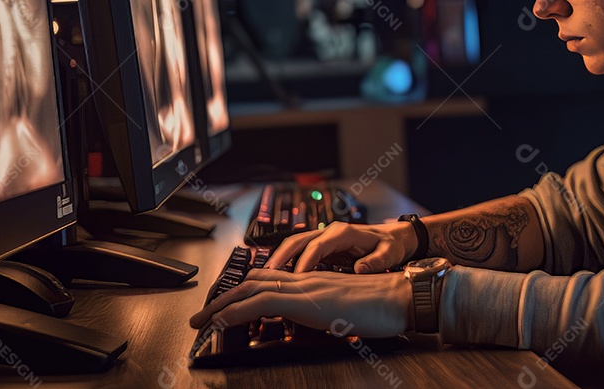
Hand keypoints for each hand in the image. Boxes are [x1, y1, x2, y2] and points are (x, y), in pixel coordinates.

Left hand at [189, 268, 410, 337]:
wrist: (400, 297)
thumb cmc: (383, 306)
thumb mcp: (347, 310)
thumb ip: (328, 312)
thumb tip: (319, 325)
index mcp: (314, 281)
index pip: (270, 279)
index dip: (244, 291)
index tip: (225, 308)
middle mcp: (305, 278)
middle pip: (254, 280)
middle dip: (224, 298)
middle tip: (203, 316)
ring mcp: (305, 286)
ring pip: (251, 289)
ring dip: (222, 305)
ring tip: (203, 321)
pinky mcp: (306, 299)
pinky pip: (262, 302)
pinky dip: (237, 312)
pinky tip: (223, 322)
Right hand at [264, 221, 415, 272]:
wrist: (394, 238)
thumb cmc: (390, 245)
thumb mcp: (389, 252)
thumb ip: (377, 260)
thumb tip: (361, 269)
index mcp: (344, 233)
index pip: (318, 246)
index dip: (305, 261)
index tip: (297, 278)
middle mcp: (330, 233)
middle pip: (299, 241)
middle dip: (282, 256)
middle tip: (268, 274)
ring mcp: (325, 239)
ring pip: (296, 245)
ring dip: (280, 259)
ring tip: (266, 276)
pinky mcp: (323, 247)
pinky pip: (301, 253)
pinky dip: (288, 263)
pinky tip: (280, 277)